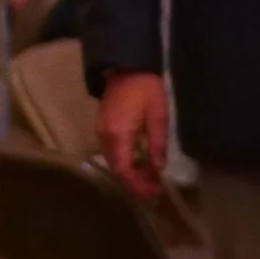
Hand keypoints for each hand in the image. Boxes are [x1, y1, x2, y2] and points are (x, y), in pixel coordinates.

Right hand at [99, 70, 170, 198]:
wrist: (127, 66)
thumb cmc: (146, 89)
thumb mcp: (158, 117)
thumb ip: (158, 144)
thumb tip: (158, 169)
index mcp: (118, 135)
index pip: (124, 171)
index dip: (139, 185)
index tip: (156, 192)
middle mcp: (105, 137)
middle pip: (117, 169)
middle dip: (136, 182)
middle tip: (156, 188)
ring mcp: (101, 132)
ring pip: (114, 162)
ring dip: (131, 173)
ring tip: (151, 177)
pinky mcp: (103, 127)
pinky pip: (112, 152)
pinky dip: (126, 161)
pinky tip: (141, 162)